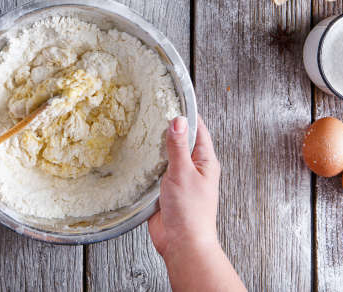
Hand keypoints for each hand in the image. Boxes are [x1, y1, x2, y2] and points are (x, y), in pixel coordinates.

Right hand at [148, 115, 244, 291]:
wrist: (182, 244)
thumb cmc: (191, 213)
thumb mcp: (183, 173)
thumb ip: (178, 146)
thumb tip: (178, 120)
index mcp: (206, 162)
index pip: (199, 129)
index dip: (187, 114)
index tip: (174, 98)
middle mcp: (193, 168)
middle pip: (181, 140)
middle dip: (168, 127)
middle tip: (153, 110)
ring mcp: (178, 179)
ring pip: (166, 155)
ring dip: (156, 146)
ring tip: (142, 129)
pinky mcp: (163, 190)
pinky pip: (155, 170)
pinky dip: (147, 162)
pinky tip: (137, 155)